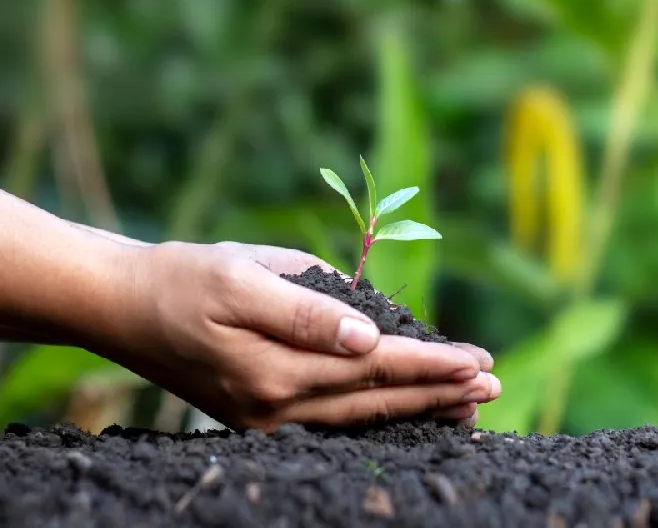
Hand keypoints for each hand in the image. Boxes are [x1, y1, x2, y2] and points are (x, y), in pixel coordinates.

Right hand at [98, 240, 499, 431]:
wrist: (124, 306)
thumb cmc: (186, 278)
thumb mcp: (243, 276)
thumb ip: (308, 310)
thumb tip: (369, 338)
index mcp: (276, 369)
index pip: (376, 368)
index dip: (431, 365)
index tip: (479, 361)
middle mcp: (277, 407)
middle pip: (377, 400)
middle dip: (439, 393)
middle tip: (493, 387)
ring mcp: (268, 420)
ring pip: (362, 418)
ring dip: (418, 410)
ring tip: (468, 406)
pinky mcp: (262, 419)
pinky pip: (337, 421)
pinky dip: (380, 415)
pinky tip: (409, 410)